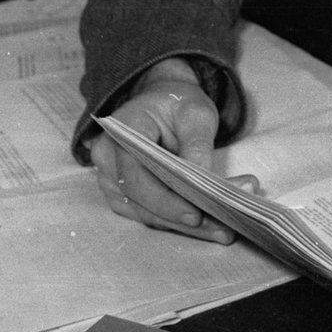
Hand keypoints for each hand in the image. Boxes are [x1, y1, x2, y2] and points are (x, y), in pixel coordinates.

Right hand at [88, 58, 252, 242]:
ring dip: (185, 227)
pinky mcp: (125, 195)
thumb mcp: (196, 112)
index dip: (164, 200)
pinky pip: (150, 215)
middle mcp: (107, 160)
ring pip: (146, 214)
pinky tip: (210, 226)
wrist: (161, 100)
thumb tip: (203, 184)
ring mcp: (112, 181)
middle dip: (183, 219)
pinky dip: (179, 222)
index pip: (135, 175)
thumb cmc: (176, 103)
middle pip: (141, 202)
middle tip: (224, 229)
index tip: (196, 214)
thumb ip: (198, 144)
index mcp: (121, 131)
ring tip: (223, 230)